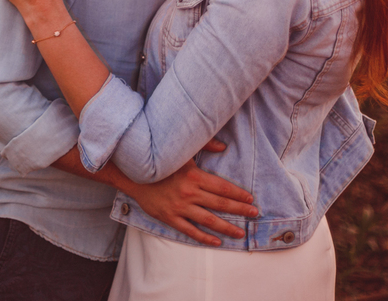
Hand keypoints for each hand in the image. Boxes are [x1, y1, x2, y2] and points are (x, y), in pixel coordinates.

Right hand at [123, 156, 257, 245]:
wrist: (134, 175)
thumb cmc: (161, 163)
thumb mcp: (182, 152)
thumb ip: (204, 145)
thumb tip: (224, 147)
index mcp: (193, 176)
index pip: (222, 187)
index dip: (238, 194)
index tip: (250, 199)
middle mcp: (189, 193)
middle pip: (220, 204)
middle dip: (239, 210)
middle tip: (253, 214)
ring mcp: (180, 207)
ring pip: (209, 220)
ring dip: (227, 227)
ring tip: (240, 232)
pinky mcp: (170, 218)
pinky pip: (191, 230)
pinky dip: (205, 237)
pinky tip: (217, 241)